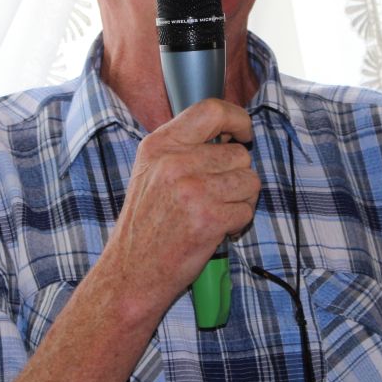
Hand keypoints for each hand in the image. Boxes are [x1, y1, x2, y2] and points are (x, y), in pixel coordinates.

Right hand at [105, 98, 258, 316]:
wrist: (131, 271)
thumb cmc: (146, 223)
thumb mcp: (151, 170)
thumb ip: (184, 147)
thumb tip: (229, 130)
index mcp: (160, 145)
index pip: (211, 110)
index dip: (237, 118)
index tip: (243, 132)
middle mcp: (174, 162)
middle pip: (238, 153)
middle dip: (237, 174)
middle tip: (216, 194)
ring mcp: (192, 190)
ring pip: (249, 181)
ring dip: (241, 199)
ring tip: (215, 211)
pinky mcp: (208, 219)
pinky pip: (247, 209)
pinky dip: (238, 222)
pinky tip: (216, 229)